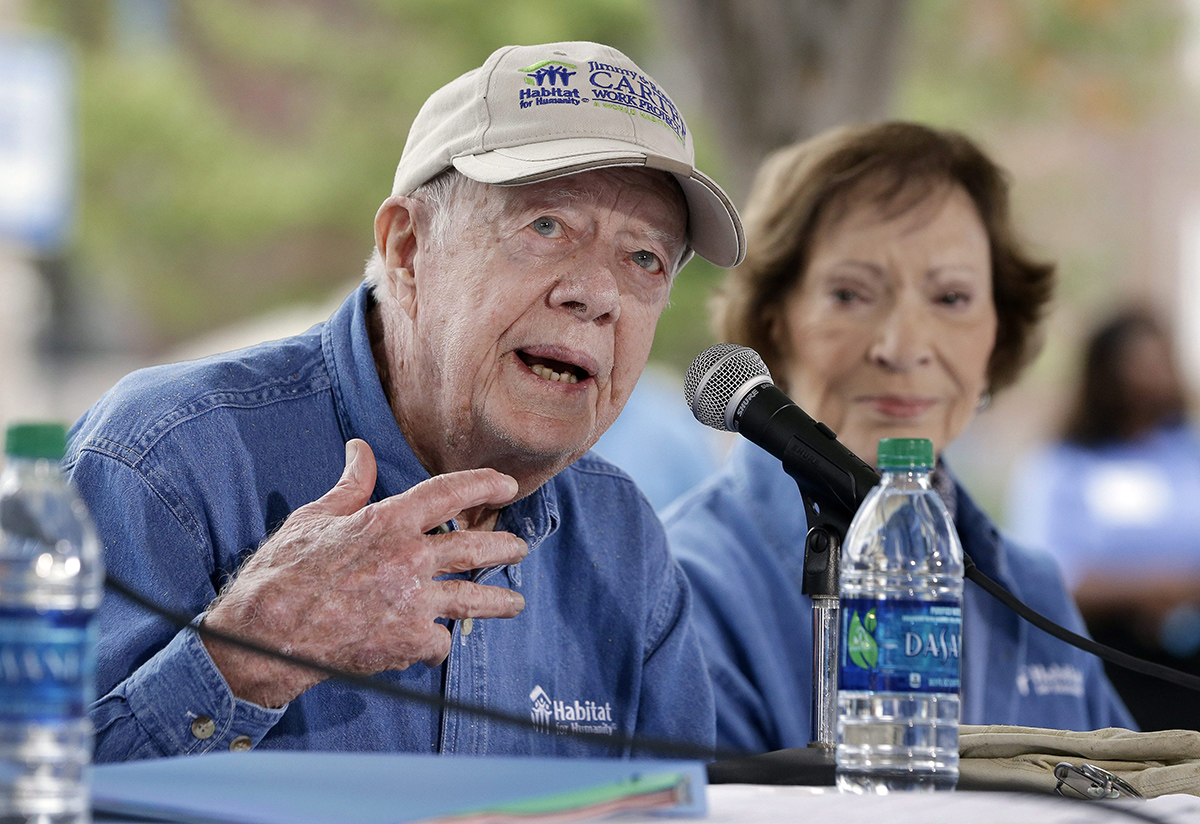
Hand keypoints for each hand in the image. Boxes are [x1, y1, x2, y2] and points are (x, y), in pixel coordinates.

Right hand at [202, 438, 526, 707]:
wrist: (265, 634)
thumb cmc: (283, 571)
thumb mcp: (314, 517)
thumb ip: (350, 485)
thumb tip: (360, 448)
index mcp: (388, 521)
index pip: (450, 492)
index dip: (483, 484)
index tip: (506, 485)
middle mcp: (409, 557)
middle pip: (475, 547)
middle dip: (504, 548)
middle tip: (518, 549)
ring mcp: (413, 600)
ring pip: (473, 598)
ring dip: (499, 601)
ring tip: (515, 603)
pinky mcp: (408, 640)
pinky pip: (440, 640)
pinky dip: (438, 642)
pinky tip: (437, 643)